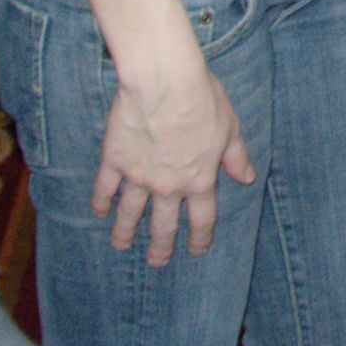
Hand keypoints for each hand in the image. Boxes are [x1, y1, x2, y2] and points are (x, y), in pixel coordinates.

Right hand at [92, 56, 256, 264]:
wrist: (166, 83)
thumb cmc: (203, 100)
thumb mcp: (230, 128)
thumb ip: (236, 157)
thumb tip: (247, 178)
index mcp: (199, 179)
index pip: (202, 218)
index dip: (200, 238)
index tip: (196, 250)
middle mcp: (168, 186)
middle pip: (163, 226)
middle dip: (160, 247)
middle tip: (157, 261)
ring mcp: (139, 176)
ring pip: (130, 214)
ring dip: (125, 232)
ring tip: (121, 245)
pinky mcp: (115, 161)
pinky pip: (105, 189)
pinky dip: (100, 202)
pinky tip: (98, 212)